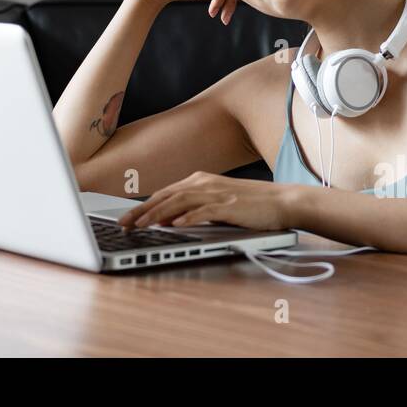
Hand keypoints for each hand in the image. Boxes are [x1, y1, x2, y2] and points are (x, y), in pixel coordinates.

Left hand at [116, 172, 294, 230]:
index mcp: (199, 180)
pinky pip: (203, 211)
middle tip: (123, 224)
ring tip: (141, 226)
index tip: (125, 218)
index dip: (142, 206)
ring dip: (157, 214)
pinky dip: (187, 218)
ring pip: (179, 202)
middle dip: (141, 210)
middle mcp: (204, 183)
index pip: (164, 193)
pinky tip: (174, 226)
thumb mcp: (216, 204)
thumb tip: (166, 221)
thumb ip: (192, 209)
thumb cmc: (250, 205)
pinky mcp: (229, 205)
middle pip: (166, 196)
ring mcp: (216, 193)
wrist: (282, 201)